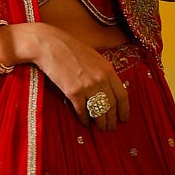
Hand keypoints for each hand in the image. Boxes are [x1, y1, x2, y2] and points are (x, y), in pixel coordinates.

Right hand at [4, 22, 129, 130]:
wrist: (51, 45)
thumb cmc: (71, 49)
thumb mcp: (94, 58)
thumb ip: (103, 73)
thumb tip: (109, 90)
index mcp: (108, 70)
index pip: (122, 94)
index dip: (124, 109)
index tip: (124, 118)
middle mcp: (100, 79)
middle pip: (111, 105)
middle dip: (112, 119)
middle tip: (111, 127)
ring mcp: (87, 86)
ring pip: (99, 111)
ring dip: (100, 122)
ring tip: (101, 128)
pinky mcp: (73, 92)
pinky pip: (82, 111)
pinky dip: (84, 119)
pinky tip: (85, 122)